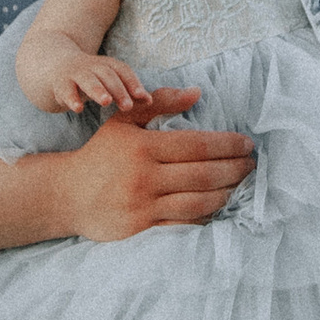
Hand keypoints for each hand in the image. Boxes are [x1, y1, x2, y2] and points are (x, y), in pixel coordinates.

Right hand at [52, 52, 154, 115]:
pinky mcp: (61, 84)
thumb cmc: (91, 79)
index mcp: (107, 65)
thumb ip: (128, 91)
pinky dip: (72, 99)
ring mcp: (76, 74)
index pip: (122, 71)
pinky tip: (78, 109)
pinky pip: (66, 90)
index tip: (142, 97)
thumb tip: (150, 101)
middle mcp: (92, 67)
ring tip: (106, 101)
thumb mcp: (109, 81)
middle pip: (107, 75)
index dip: (133, 82)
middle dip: (118, 90)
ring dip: (97, 90)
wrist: (57, 66)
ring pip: (88, 80)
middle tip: (127, 106)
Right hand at [60, 93, 254, 244]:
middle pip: (203, 174)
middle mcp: (145, 177)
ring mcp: (144, 205)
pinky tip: (219, 204)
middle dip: (234, 169)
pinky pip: (184, 222)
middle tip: (252, 164)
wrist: (67, 194)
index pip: (197, 145)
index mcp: (143, 147)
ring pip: (198, 201)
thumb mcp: (123, 120)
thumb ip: (160, 102)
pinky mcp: (142, 228)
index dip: (228, 145)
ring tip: (241, 183)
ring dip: (226, 192)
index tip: (247, 143)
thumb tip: (197, 92)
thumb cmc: (101, 154)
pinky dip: (206, 214)